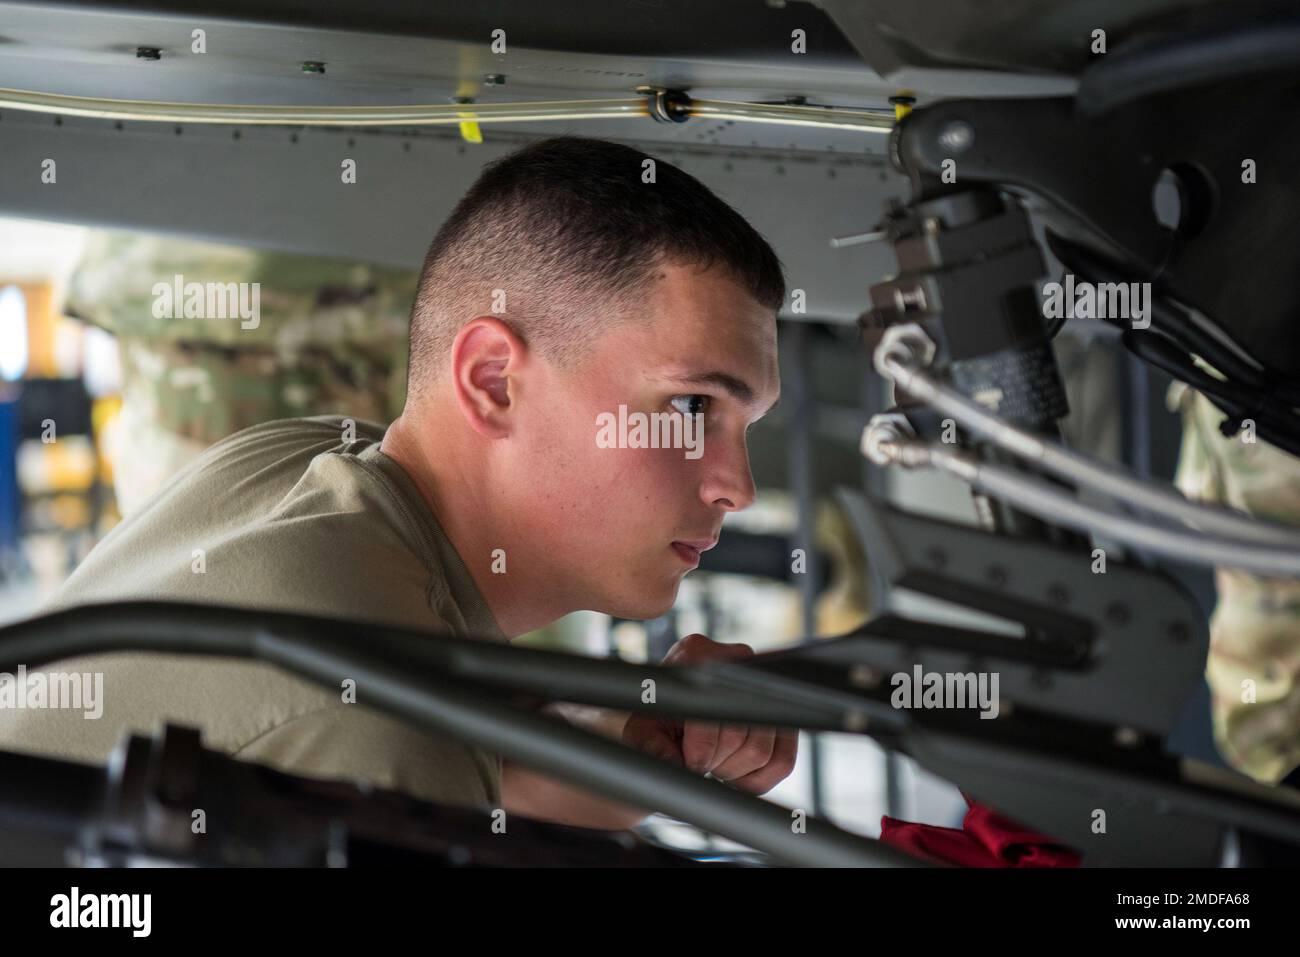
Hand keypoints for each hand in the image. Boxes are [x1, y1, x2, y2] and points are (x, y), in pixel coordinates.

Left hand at [621, 633, 797, 794]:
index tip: (691, 762)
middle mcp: (738, 661)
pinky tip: (733, 772)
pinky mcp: (783, 715)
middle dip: (716, 762)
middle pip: (740, 736)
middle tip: (698, 761)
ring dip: (734, 772)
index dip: (702, 751)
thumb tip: (678, 766)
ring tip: (714, 762)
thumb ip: (653, 745)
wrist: (671, 709)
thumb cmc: (654, 717)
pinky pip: (783, 761)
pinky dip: (757, 781)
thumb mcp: (642, 728)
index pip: (714, 713)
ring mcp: (765, 688)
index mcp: (697, 656)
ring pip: (764, 752)